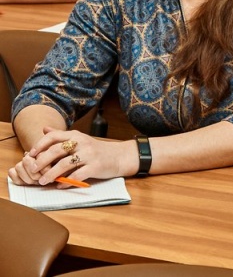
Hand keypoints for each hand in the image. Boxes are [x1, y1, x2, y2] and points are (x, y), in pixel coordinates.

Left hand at [8, 126, 134, 186]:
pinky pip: (77, 175)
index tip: (31, 154)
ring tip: (43, 181)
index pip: (54, 136)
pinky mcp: (95, 167)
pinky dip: (66, 182)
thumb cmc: (97, 149)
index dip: (40, 145)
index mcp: (76, 135)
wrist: (120, 156)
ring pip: (65, 164)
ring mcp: (89, 155)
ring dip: (51, 174)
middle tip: (33, 170)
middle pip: (56, 150)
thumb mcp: (80, 138)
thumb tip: (43, 128)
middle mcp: (82, 143)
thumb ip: (61, 135)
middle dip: (42, 161)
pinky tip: (60, 185)